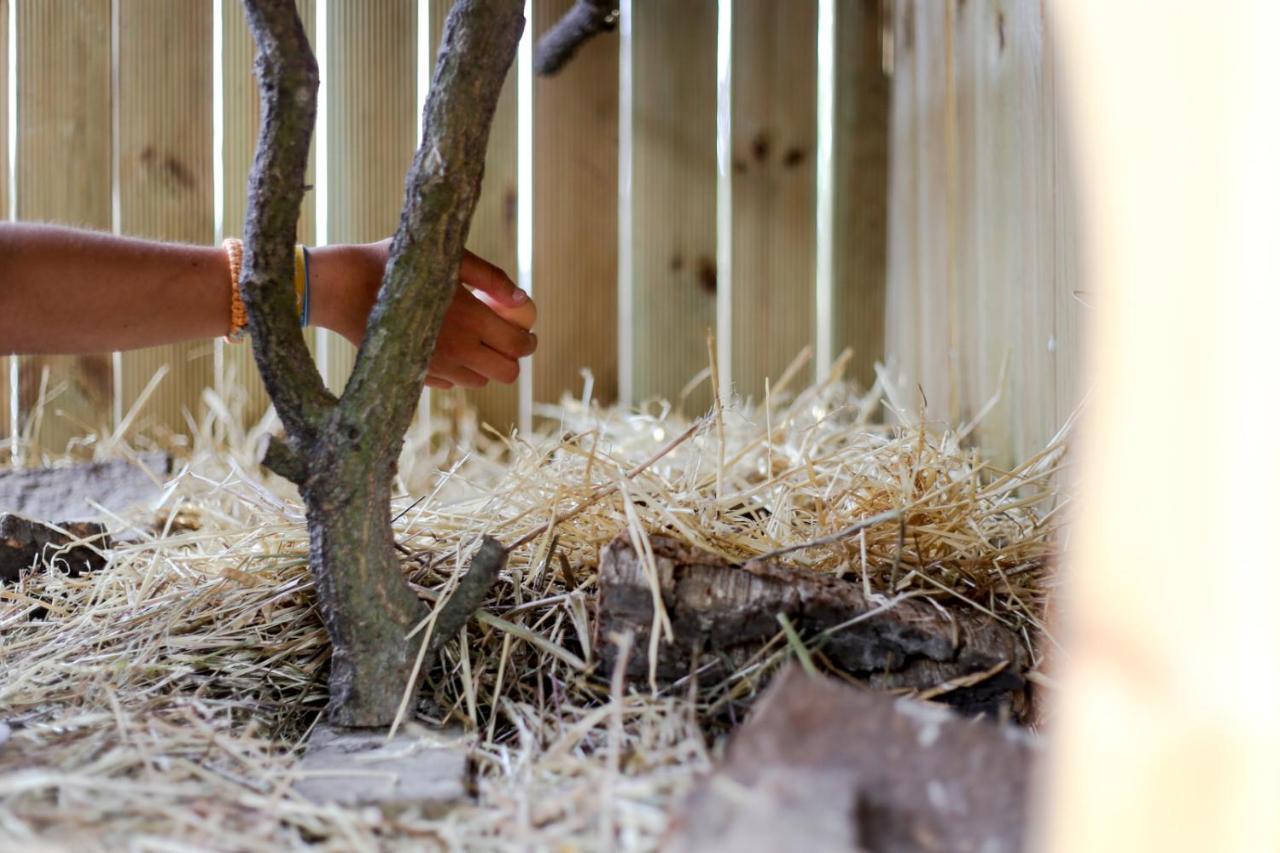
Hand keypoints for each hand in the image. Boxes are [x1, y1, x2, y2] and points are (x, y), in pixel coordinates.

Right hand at [311, 241, 536, 388]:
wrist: (343, 288)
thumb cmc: (396, 264)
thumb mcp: (448, 259)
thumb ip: (490, 278)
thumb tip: (522, 299)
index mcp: (472, 319)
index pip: (519, 345)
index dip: (529, 340)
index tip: (527, 332)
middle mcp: (459, 350)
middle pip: (507, 372)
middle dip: (513, 358)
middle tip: (506, 340)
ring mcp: (437, 367)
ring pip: (480, 381)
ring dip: (485, 364)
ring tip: (473, 339)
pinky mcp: (416, 376)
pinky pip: (452, 384)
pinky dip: (458, 370)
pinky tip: (445, 346)